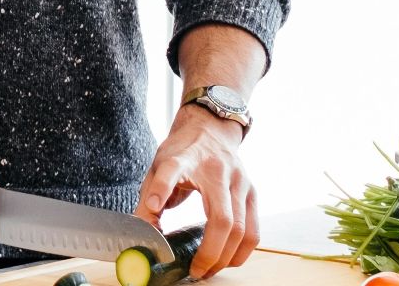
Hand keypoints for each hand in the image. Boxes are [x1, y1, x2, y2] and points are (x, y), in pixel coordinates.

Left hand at [132, 106, 258, 279]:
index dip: (161, 188)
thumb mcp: (158, 166)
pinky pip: (253, 230)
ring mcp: (240, 181)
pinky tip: (228, 259)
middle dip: (210, 253)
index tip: (153, 206)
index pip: (171, 170)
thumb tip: (145, 233)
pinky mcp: (252, 192)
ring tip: (209, 270)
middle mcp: (217, 170)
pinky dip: (242, 251)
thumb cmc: (183, 151)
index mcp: (185, 159)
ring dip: (227, 257)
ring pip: (242, 230)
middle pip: (222, 220)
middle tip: (195, 271)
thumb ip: (149, 197)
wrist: (210, 128)